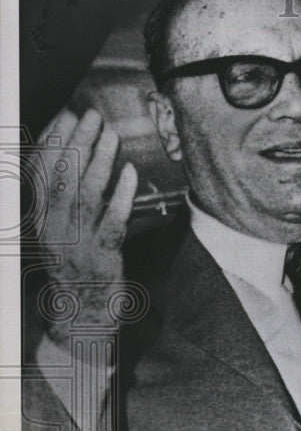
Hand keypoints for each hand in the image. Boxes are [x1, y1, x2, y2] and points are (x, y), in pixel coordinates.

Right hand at [37, 109, 137, 348]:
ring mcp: (77, 242)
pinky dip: (121, 195)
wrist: (81, 316)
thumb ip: (65, 200)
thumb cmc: (77, 267)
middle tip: (92, 115)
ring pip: (86, 195)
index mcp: (42, 220)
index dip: (52, 143)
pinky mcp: (102, 256)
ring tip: (112, 135)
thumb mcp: (61, 232)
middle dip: (77, 142)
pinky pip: (112, 221)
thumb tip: (77, 158)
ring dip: (100, 161)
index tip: (65, 116)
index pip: (41, 175)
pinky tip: (130, 174)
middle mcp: (54, 228)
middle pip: (62, 178)